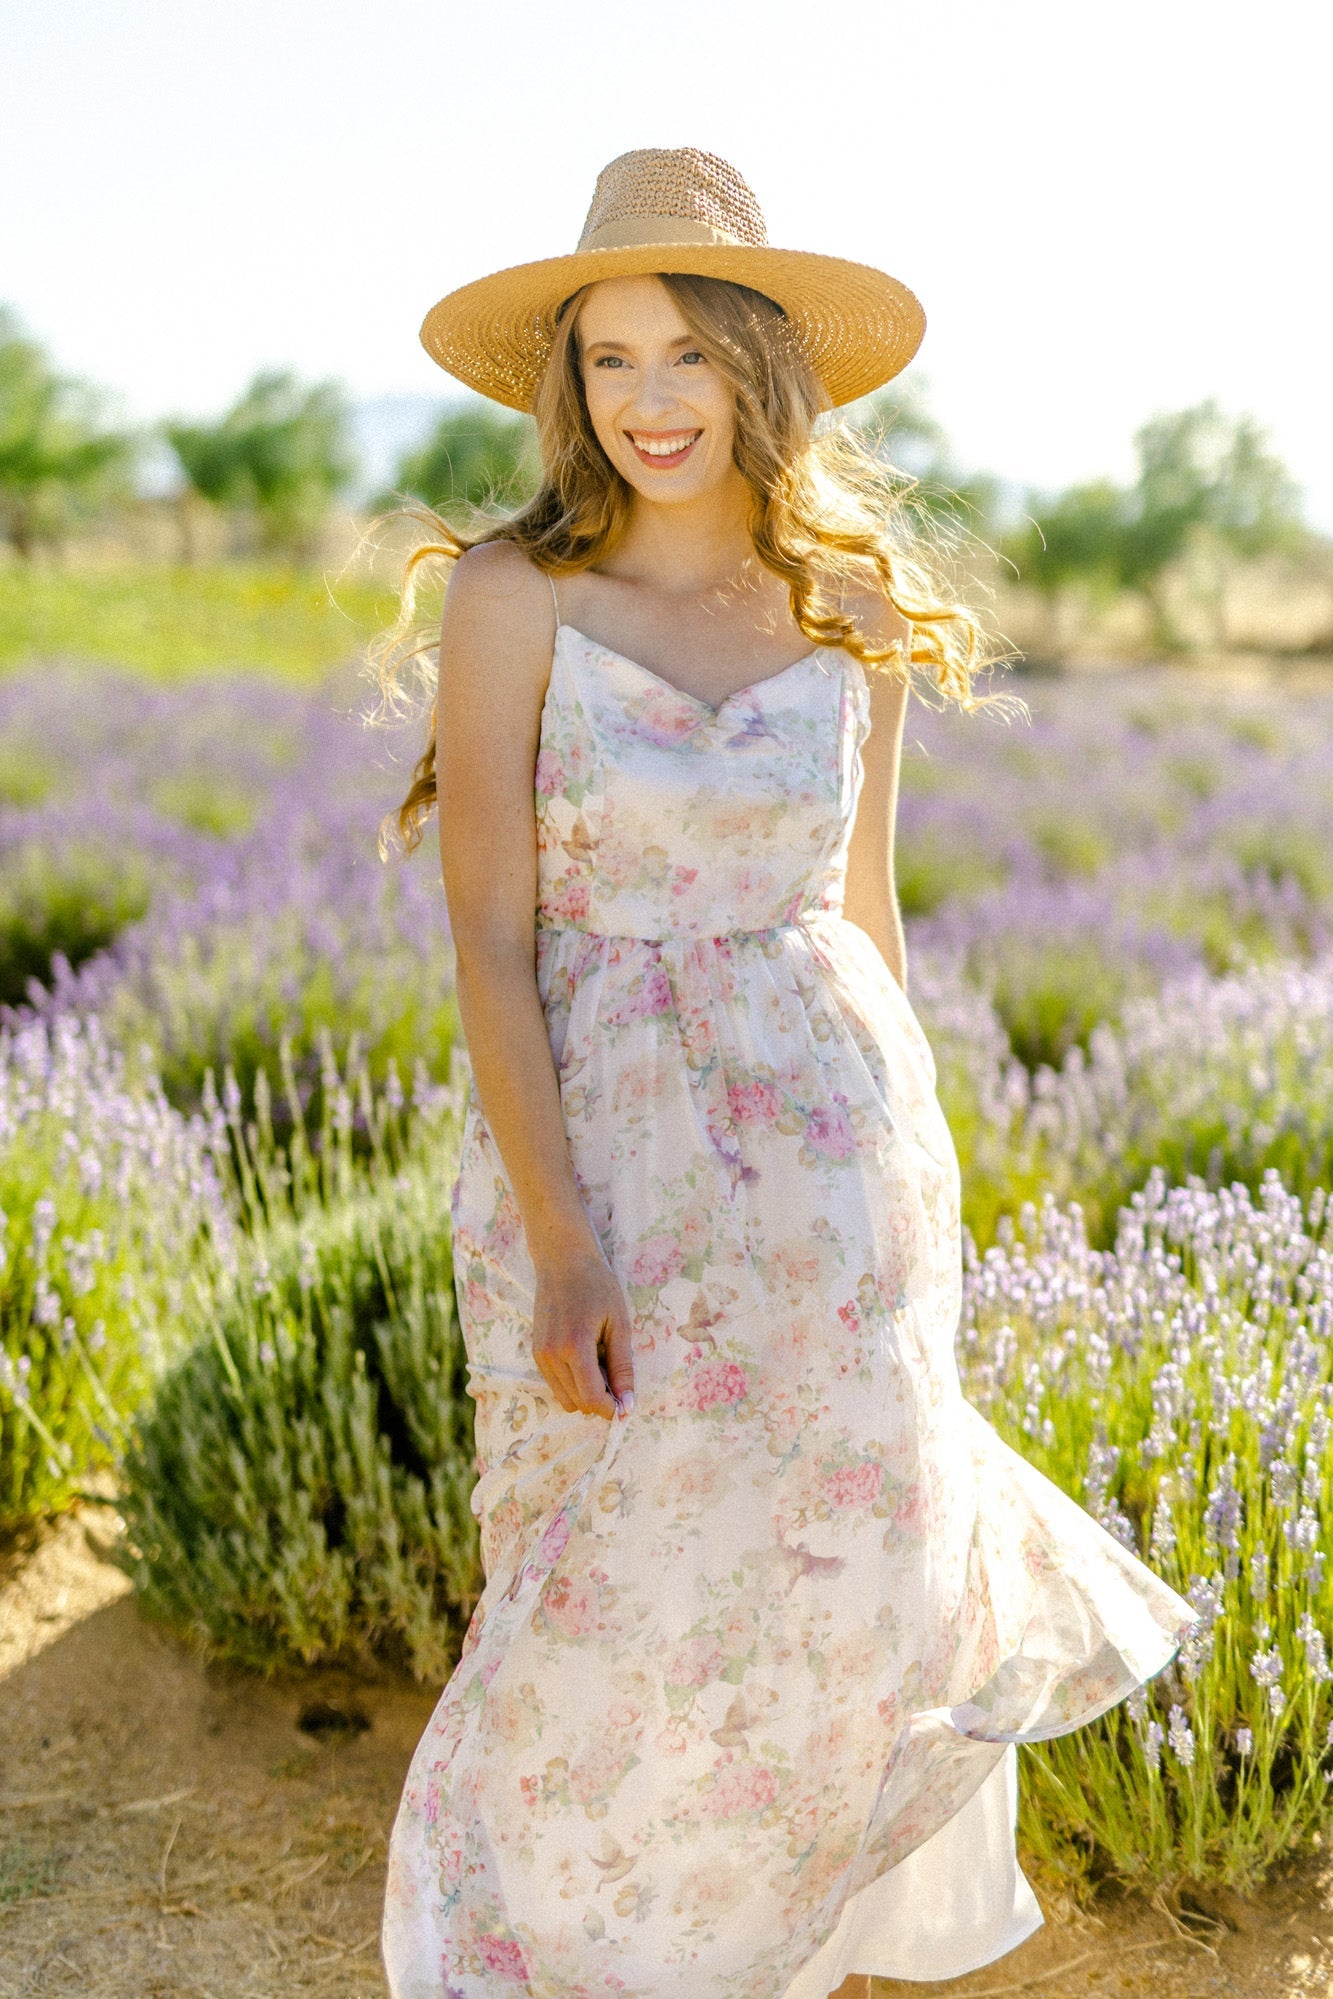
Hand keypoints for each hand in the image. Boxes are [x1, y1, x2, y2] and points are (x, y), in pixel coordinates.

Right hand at [532, 1248, 636, 1419]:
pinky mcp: (536, 1352)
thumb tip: (628, 1405)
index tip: (626, 1402)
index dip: (612, 1408)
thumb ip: (623, 1367)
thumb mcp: (618, 1324)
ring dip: (586, 1393)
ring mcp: (540, 1355)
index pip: (591, 1399)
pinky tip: (586, 1359)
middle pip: (578, 1403)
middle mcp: (551, 1356)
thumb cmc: (597, 1285)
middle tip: (617, 1376)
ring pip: (565, 1398)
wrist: (563, 1260)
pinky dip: (573, 1383)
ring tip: (601, 1364)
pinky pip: (555, 1384)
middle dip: (601, 1400)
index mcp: (574, 1347)